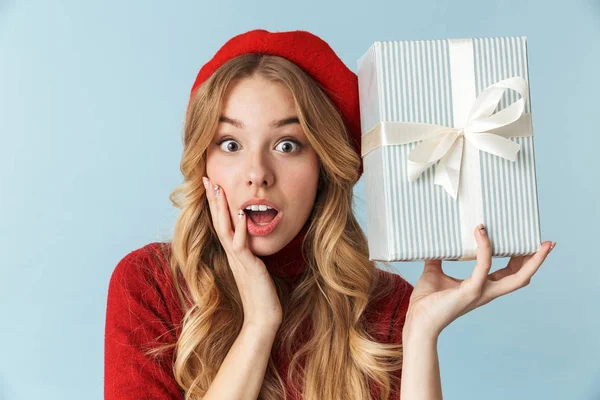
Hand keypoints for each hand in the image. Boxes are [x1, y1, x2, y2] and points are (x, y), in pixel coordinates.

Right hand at [203, 176, 282, 329]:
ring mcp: (238, 259)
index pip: (222, 223)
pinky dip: (242, 228)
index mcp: (233, 252)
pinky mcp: (248, 266)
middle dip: (213, 199)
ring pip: (225, 229)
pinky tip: (243, 213)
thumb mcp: (255, 267)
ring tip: (217, 188)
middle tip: (207, 179)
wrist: (263, 317)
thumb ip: (251, 253)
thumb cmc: (262, 294)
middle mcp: (232, 253)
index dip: (216, 205)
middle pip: (218, 221)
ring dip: (221, 208)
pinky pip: (241, 244)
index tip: (212, 185)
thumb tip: (253, 239)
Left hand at [403, 224, 554, 339]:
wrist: (417, 320)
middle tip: (548, 243)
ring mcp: (481, 292)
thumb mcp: (434, 272)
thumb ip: (438, 259)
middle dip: (536, 261)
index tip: (528, 242)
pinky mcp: (471, 290)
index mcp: (481, 287)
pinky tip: (481, 232)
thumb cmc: (426, 300)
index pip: (508, 273)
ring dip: (530, 260)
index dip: (521, 260)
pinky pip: (484, 266)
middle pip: (521, 277)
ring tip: (539, 244)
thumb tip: (435, 243)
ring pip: (516, 277)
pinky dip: (485, 248)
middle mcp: (486, 291)